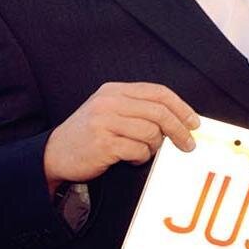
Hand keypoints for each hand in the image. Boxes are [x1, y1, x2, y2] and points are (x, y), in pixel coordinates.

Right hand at [44, 82, 199, 192]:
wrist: (55, 154)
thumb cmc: (88, 134)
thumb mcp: (109, 111)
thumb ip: (137, 109)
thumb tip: (177, 119)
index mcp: (114, 90)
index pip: (158, 92)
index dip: (181, 107)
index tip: (194, 122)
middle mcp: (109, 102)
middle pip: (159, 112)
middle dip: (179, 129)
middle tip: (188, 144)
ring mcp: (105, 121)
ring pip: (151, 132)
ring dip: (155, 146)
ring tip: (146, 151)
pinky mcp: (103, 143)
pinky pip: (137, 150)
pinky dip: (140, 157)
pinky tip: (132, 158)